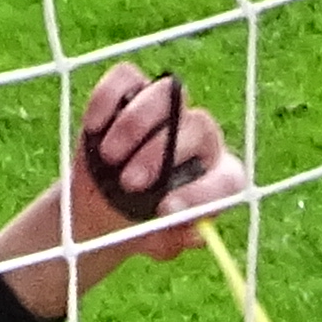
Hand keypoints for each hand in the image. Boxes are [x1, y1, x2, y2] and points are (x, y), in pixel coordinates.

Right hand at [0, 65, 248, 317]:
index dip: (202, 193)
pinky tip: (94, 128)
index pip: (227, 179)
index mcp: (220, 179)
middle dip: (160, 156)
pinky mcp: (133, 90)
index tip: (167, 209)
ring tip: (109, 157)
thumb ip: (176, 240)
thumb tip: (195, 232)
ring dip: (135, 124)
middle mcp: (200, 137)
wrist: (102, 206)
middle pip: (197, 126)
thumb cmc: (140, 226)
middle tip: (129, 183)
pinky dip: (108, 99)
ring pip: (165, 94)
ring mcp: (167, 108)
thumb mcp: (158, 243)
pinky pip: (126, 78)